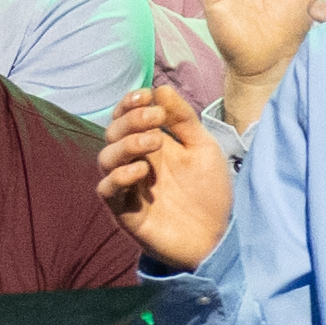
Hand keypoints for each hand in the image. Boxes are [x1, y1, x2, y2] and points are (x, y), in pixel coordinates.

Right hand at [95, 79, 231, 272]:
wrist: (220, 236)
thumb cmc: (211, 192)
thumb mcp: (202, 147)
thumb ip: (183, 119)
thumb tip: (160, 89)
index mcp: (151, 145)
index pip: (125, 118)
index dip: (129, 104)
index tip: (146, 96)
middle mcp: (135, 163)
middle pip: (113, 133)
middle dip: (131, 120)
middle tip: (157, 120)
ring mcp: (128, 187)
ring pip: (105, 158)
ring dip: (125, 144)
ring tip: (152, 142)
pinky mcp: (125, 212)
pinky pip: (107, 190)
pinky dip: (120, 176)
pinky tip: (143, 172)